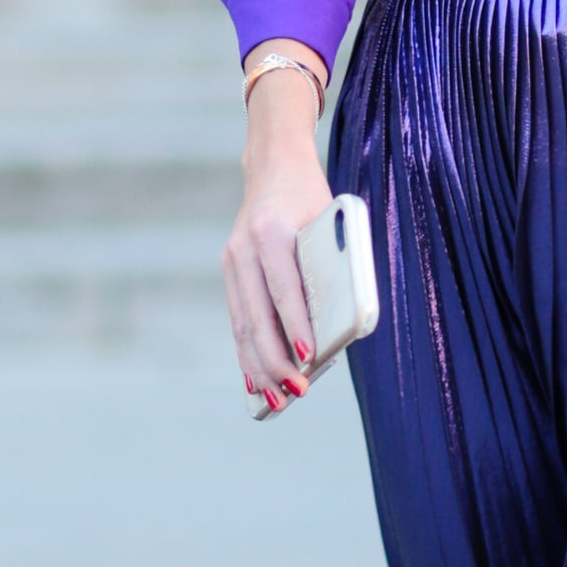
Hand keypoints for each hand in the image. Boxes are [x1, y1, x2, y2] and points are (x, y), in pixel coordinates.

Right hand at [224, 57, 330, 412]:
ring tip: (275, 401)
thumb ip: (331, 267)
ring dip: (259, 366)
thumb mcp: (330, 222)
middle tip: (296, 392)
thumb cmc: (313, 199)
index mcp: (273, 232)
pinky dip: (247, 353)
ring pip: (243, 324)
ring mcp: (232, 260)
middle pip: (258, 315)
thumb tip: (337, 328)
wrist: (273, 165)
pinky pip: (238, 319)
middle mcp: (246, 248)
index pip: (285, 288)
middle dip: (276, 359)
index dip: (296, 325)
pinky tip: (256, 381)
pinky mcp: (229, 270)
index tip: (308, 357)